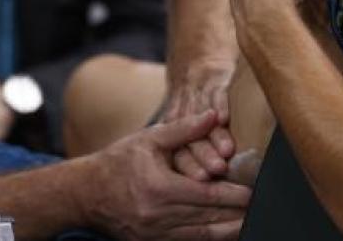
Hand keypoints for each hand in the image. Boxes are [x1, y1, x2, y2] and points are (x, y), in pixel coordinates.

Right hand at [89, 110, 250, 240]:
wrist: (85, 193)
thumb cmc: (119, 162)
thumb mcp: (150, 139)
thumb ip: (184, 129)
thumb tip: (213, 115)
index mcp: (159, 188)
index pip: (206, 194)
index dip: (232, 195)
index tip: (251, 192)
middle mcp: (158, 216)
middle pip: (207, 219)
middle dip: (235, 215)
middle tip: (258, 209)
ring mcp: (154, 234)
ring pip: (200, 237)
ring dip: (226, 232)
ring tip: (247, 224)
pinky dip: (206, 239)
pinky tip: (221, 234)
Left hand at [159, 59, 235, 181]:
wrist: (198, 61)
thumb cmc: (195, 103)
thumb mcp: (184, 125)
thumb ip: (192, 153)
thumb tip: (210, 191)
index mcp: (176, 128)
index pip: (181, 151)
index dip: (190, 165)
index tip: (201, 180)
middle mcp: (185, 114)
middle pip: (192, 138)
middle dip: (204, 154)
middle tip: (216, 169)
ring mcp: (199, 96)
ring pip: (203, 117)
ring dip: (214, 134)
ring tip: (226, 150)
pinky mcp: (214, 79)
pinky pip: (214, 92)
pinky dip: (218, 104)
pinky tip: (224, 118)